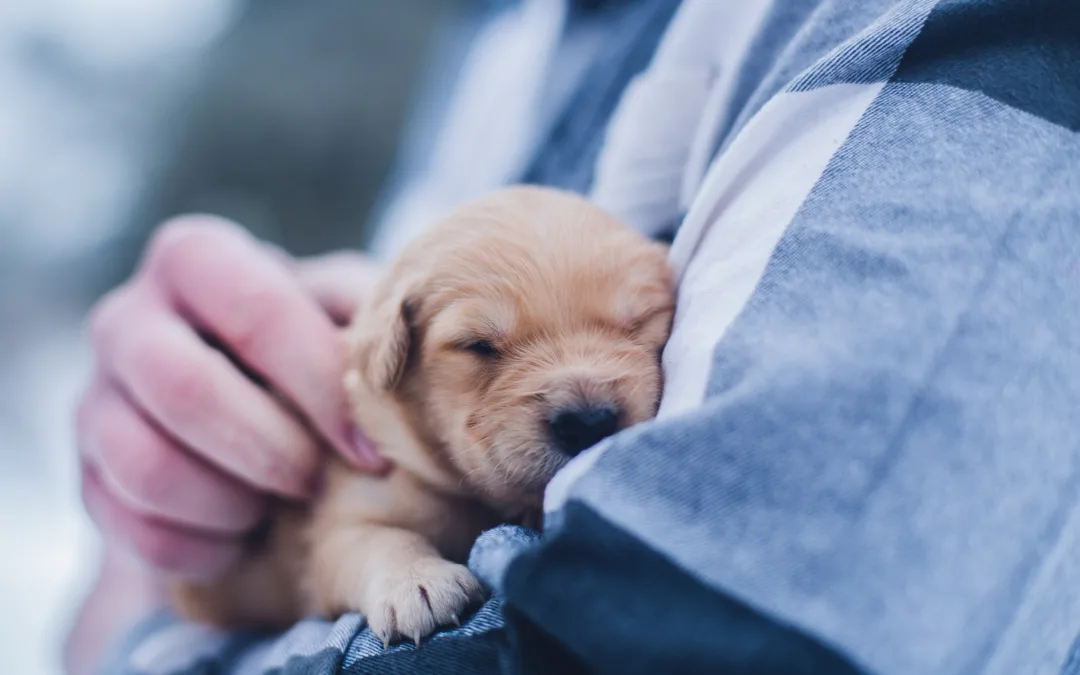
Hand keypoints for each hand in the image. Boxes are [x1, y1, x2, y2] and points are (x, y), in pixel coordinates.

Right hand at [76, 215, 388, 579]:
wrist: (244, 403)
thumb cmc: (310, 347)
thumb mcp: (344, 311)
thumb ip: (369, 315)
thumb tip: (414, 344)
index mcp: (195, 258)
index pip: (257, 312)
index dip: (320, 388)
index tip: (372, 451)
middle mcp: (127, 318)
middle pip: (182, 388)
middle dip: (269, 450)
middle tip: (316, 482)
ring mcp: (95, 397)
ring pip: (145, 465)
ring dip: (230, 502)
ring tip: (278, 507)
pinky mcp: (87, 474)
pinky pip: (132, 529)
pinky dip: (201, 547)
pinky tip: (244, 538)